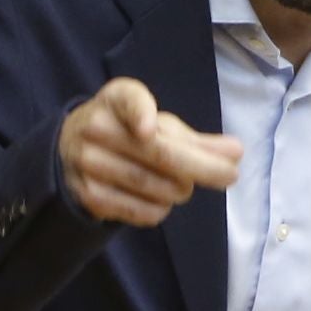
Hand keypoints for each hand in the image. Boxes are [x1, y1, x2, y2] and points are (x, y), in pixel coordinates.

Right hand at [56, 79, 239, 227]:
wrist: (74, 151)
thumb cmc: (129, 132)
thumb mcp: (158, 124)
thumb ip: (196, 140)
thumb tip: (236, 153)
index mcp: (116, 98)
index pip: (128, 101)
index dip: (140, 114)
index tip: (148, 128)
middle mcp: (96, 127)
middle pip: (160, 155)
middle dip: (202, 168)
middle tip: (230, 174)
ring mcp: (89, 163)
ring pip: (155, 187)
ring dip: (180, 191)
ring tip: (181, 185)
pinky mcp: (89, 195)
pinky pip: (141, 211)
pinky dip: (161, 209)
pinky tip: (160, 199)